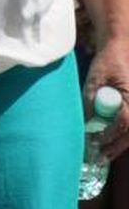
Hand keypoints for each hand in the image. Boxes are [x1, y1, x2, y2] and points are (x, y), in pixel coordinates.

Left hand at [85, 37, 128, 160]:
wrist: (120, 50)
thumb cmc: (107, 62)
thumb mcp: (94, 79)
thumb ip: (90, 100)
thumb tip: (83, 123)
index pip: (125, 122)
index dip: (110, 134)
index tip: (96, 141)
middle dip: (115, 146)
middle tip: (99, 158)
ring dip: (119, 144)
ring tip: (103, 155)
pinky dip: (122, 136)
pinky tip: (110, 143)